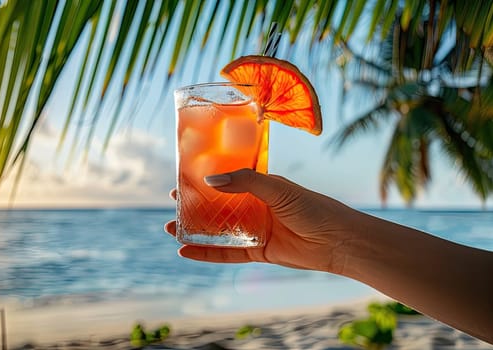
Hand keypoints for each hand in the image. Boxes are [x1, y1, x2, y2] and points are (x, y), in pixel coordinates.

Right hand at [165, 168, 365, 273]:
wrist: (340, 241)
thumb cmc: (314, 208)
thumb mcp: (278, 189)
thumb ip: (245, 182)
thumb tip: (210, 180)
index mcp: (260, 186)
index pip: (226, 180)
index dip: (204, 180)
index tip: (182, 179)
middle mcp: (255, 207)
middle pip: (217, 206)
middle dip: (193, 206)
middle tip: (171, 205)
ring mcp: (255, 230)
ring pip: (218, 230)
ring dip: (194, 230)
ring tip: (170, 228)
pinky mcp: (257, 252)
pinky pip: (226, 253)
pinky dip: (206, 253)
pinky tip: (186, 251)